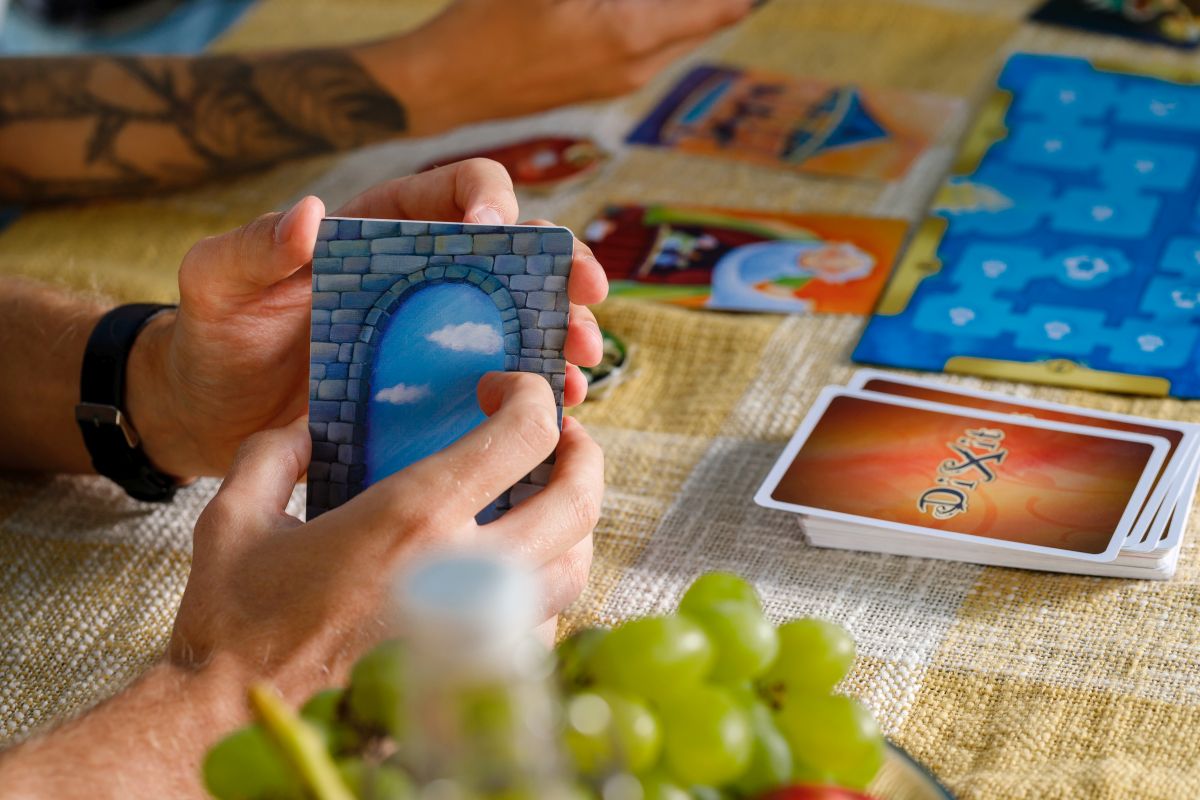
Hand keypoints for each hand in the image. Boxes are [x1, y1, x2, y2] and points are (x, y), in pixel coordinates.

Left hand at [129, 158, 606, 476]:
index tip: (500, 231)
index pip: (458, 190)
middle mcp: (424, 277)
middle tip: (586, 298)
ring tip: (583, 368)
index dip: (491, 199)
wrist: (211, 414)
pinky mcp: (439, 390)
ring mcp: (437, 335)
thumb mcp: (216, 284)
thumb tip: (309, 215)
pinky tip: (561, 412)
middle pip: (513, 256)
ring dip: (561, 336)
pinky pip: (500, 384)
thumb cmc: (214, 337)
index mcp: (382, 230)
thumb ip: (251, 248)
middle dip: (559, 269)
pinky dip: (536, 394)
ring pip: (520, 321)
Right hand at [170, 371, 600, 697]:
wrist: (236, 722)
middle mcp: (465, 568)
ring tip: (543, 506)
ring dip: (571, 527)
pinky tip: (508, 574)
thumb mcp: (234, 519)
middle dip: (584, 456)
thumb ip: (273, 454)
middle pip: (578, 501)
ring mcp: (481, 627)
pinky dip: (542, 588)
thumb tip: (305, 428)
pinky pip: (545, 621)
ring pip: (574, 568)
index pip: (526, 435)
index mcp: (414, 515)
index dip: (532, 397)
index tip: (505, 391)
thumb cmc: (234, 626)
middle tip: (562, 441)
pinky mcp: (477, 672)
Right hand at [358, 0, 753, 133]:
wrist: (446, 83)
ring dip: (690, 4)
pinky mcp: (602, 83)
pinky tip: (643, 2)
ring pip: (681, 31)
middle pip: (709, 17)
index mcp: (632, 36)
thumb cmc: (487, 21)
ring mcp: (621, 80)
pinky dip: (663, 15)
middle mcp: (637, 66)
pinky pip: (654, 43)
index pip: (724, 6)